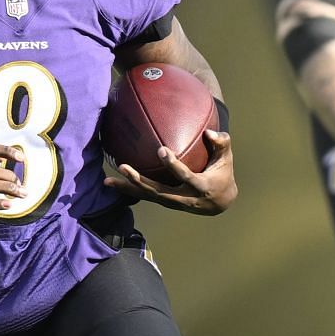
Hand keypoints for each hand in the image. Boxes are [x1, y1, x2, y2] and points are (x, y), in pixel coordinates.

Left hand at [105, 129, 236, 214]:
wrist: (220, 203)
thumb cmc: (223, 174)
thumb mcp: (226, 159)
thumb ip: (221, 143)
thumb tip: (209, 132)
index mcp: (199, 186)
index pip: (184, 176)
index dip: (172, 165)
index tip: (161, 150)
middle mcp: (183, 198)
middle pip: (158, 191)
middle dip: (140, 180)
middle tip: (123, 166)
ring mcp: (172, 202)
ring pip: (148, 197)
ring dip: (128, 188)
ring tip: (108, 180)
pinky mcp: (165, 202)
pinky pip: (145, 197)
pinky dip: (129, 191)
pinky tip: (112, 183)